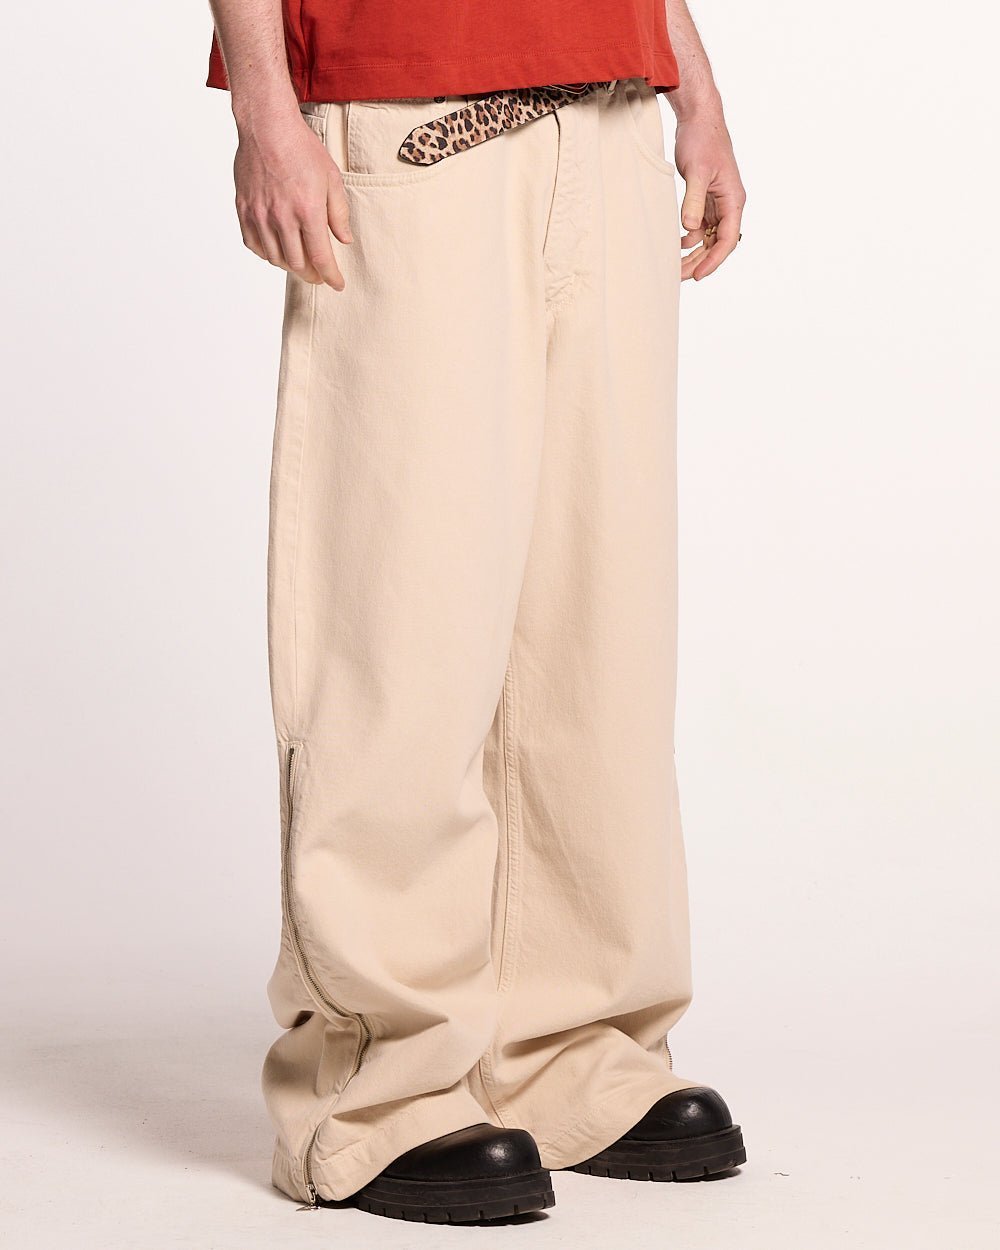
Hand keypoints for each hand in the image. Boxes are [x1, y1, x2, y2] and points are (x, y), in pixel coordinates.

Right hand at [234, 108, 352, 289]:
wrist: (267, 125)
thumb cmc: (302, 148)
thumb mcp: (331, 178)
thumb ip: (339, 213)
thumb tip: (344, 240)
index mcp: (307, 210)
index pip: (321, 258)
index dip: (331, 276)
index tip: (337, 284)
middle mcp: (282, 217)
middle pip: (297, 264)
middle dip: (311, 275)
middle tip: (319, 275)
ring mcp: (260, 214)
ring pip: (275, 258)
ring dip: (290, 266)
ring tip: (300, 263)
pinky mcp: (244, 208)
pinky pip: (254, 244)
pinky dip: (267, 254)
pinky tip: (276, 251)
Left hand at [674, 110, 745, 280]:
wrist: (698, 119)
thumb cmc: (702, 140)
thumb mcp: (696, 171)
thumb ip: (693, 200)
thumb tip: (690, 228)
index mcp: (733, 199)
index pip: (728, 239)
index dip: (714, 260)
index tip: (698, 275)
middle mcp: (729, 204)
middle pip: (718, 243)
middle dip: (701, 261)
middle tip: (680, 277)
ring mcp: (717, 203)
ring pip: (709, 238)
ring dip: (694, 253)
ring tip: (675, 268)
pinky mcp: (705, 199)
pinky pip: (701, 227)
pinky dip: (690, 238)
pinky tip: (676, 245)